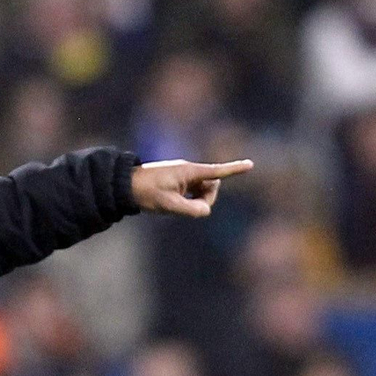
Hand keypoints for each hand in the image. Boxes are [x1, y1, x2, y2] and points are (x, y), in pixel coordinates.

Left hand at [130, 159, 252, 217]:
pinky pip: (191, 192)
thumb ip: (190, 209)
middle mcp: (189, 171)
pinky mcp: (178, 181)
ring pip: (201, 191)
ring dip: (195, 201)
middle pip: (211, 186)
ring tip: (172, 205)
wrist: (124, 185)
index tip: (250, 164)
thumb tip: (206, 211)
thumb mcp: (167, 205)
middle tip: (185, 209)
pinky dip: (187, 200)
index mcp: (189, 172)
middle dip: (205, 200)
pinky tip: (171, 203)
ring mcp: (184, 176)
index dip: (234, 170)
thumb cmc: (145, 193)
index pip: (216, 171)